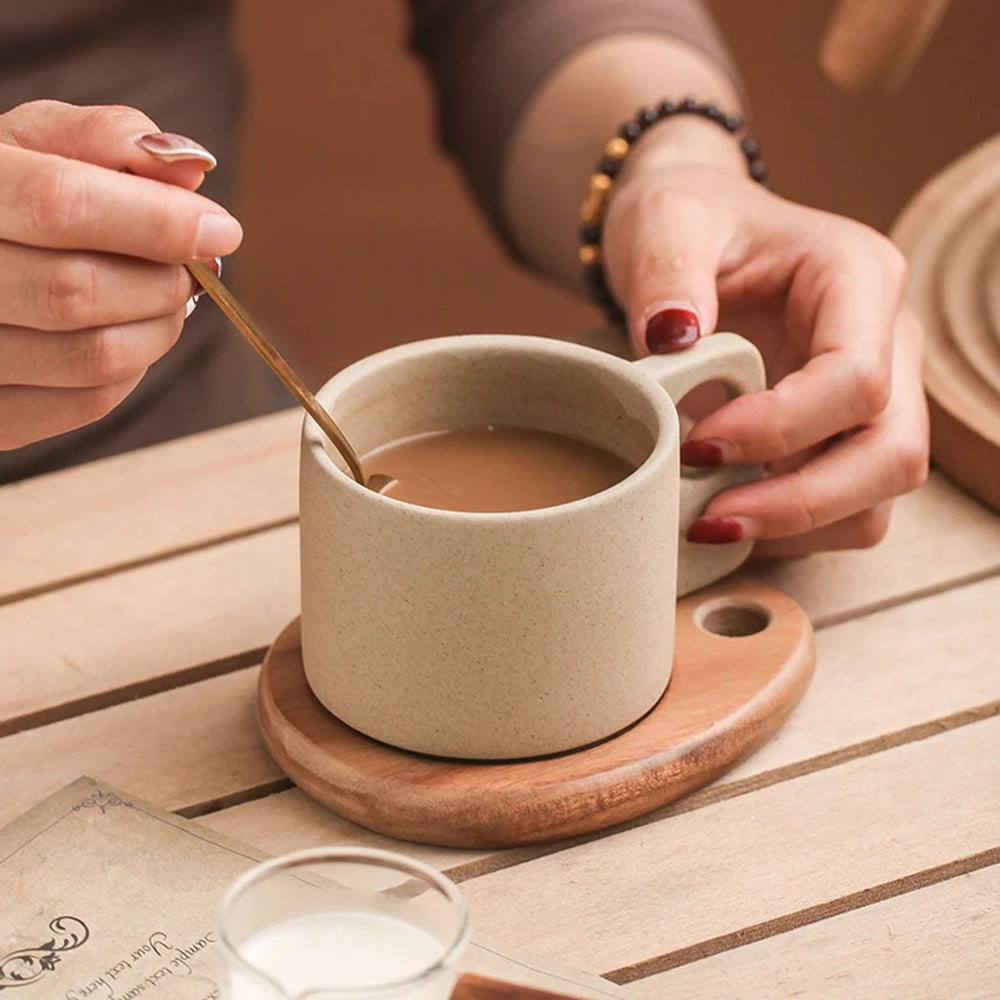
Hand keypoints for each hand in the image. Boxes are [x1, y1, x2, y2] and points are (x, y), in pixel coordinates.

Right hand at [0, 100, 242, 449]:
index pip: (61, 204)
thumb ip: (108, 140)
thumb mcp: (35, 143)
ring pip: (95, 356)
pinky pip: (90, 402)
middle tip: (188, 268)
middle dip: (162, 280)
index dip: (157, 220)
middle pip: (79, 290)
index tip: (221, 230)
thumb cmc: (6, 195)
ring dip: (158, 327)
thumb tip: (190, 168)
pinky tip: (125, 332)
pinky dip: (133, 368)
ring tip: (159, 295)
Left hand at [603, 141, 928, 555]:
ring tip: (707, 522)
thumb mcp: (665, 222)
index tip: (696, 444)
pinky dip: (790, 529)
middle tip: (707, 517)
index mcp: (858, 278)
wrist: (693, 237)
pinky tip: (724, 515)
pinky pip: (846, 508)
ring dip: (797, 526)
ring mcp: (876, 394)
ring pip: (879, 495)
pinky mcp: (845, 434)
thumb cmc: (688, 221)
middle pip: (893, 452)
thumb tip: (671, 340)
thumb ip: (667, 274)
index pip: (856, 377)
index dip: (780, 427)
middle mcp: (887, 341)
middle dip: (800, 501)